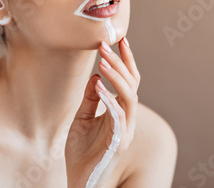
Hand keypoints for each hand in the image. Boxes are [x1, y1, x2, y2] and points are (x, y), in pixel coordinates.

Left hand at [65, 37, 140, 187]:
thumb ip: (90, 99)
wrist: (80, 180)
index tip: (119, 39)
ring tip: (103, 60)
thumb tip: (96, 77)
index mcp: (120, 112)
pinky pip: (118, 116)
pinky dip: (110, 99)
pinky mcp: (118, 141)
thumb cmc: (82, 151)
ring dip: (117, 76)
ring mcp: (124, 130)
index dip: (126, 60)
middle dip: (119, 62)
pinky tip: (100, 86)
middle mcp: (127, 119)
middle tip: (105, 45)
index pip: (128, 81)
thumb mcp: (82, 119)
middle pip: (132, 84)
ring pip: (129, 97)